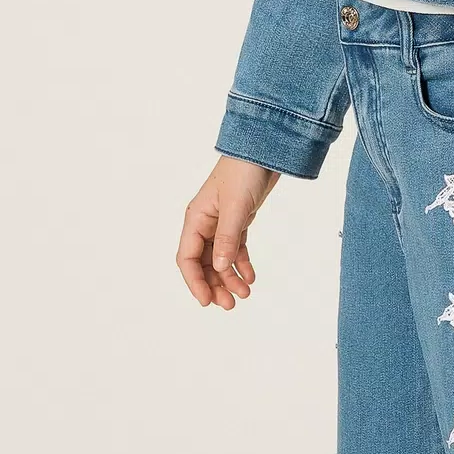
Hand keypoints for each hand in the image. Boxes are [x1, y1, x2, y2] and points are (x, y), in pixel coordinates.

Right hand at [176, 155, 280, 308]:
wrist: (266, 148)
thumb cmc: (244, 171)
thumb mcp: (235, 207)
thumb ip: (227, 238)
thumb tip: (217, 268)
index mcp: (196, 218)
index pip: (187, 258)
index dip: (194, 282)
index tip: (206, 301)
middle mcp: (205, 222)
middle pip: (203, 263)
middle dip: (215, 284)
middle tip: (230, 304)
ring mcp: (221, 222)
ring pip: (220, 258)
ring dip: (229, 277)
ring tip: (244, 294)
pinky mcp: (238, 219)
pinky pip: (235, 248)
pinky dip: (241, 263)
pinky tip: (250, 277)